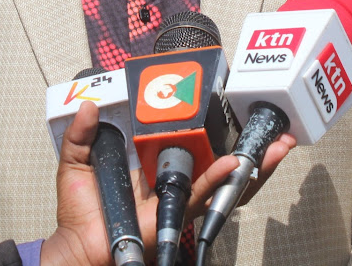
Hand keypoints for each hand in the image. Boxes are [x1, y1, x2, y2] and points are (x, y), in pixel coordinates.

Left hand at [41, 102, 293, 265]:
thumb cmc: (80, 212)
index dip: (212, 125)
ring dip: (249, 163)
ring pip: (221, 177)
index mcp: (153, 161)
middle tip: (273, 127)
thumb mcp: (76, 162)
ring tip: (275, 146)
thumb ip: (80, 134)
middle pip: (215, 157)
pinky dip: (220, 180)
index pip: (188, 139)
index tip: (231, 105)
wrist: (78, 246)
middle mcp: (172, 176)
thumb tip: (87, 105)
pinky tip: (235, 165)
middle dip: (247, 145)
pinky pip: (203, 194)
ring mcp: (177, 193)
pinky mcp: (176, 210)